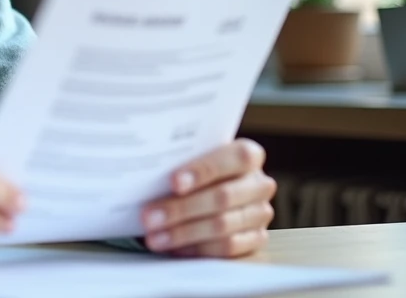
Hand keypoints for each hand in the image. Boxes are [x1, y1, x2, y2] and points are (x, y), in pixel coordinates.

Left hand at [141, 138, 276, 257]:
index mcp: (249, 155)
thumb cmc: (195, 168)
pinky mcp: (255, 240)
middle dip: (182, 208)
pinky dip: (197, 249)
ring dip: (183, 233)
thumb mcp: (191, 157)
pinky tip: (173, 248)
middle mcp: (259, 184)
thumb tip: (145, 171)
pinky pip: (227, 249)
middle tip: (149, 216)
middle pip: (223, 197)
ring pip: (222, 227)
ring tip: (154, 237)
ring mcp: (260, 214)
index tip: (173, 182)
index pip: (235, 158)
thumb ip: (179, 160)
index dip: (204, 170)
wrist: (211, 185)